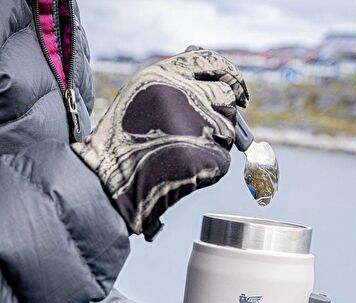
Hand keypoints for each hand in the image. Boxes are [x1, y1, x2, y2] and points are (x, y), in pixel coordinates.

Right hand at [72, 48, 247, 237]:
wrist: (111, 182)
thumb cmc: (124, 141)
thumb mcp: (142, 96)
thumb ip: (176, 85)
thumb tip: (221, 88)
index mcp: (165, 74)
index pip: (212, 63)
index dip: (231, 76)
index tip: (239, 90)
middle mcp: (185, 94)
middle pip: (226, 97)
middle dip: (224, 112)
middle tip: (209, 129)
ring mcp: (199, 126)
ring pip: (228, 131)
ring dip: (214, 141)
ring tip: (182, 152)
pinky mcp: (209, 156)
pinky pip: (223, 158)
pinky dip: (210, 166)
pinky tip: (184, 169)